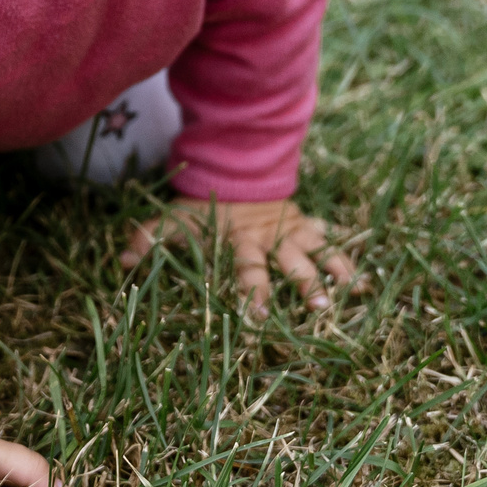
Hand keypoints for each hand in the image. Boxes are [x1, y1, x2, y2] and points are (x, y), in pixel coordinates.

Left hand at [121, 198, 359, 316]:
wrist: (238, 172)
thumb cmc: (204, 208)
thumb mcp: (174, 220)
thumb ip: (148, 240)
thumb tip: (122, 262)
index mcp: (240, 241)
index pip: (247, 268)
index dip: (251, 290)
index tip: (256, 315)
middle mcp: (271, 237)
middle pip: (290, 262)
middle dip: (304, 284)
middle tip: (319, 307)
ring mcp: (293, 230)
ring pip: (318, 250)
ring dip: (333, 270)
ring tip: (350, 293)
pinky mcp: (307, 225)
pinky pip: (331, 241)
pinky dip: (346, 257)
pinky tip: (364, 280)